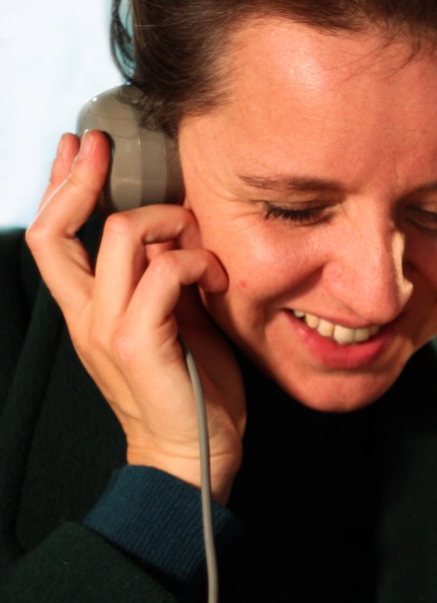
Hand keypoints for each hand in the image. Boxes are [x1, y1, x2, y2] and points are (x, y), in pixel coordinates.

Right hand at [26, 131, 245, 501]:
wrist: (193, 456)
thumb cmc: (191, 388)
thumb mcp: (174, 319)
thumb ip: (163, 277)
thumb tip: (174, 230)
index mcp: (87, 308)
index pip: (51, 235)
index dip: (62, 185)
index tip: (81, 147)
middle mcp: (85, 315)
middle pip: (60, 227)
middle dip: (89, 179)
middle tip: (113, 152)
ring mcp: (107, 327)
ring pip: (122, 235)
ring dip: (172, 223)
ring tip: (203, 249)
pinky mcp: (138, 341)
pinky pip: (164, 271)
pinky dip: (197, 261)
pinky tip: (219, 281)